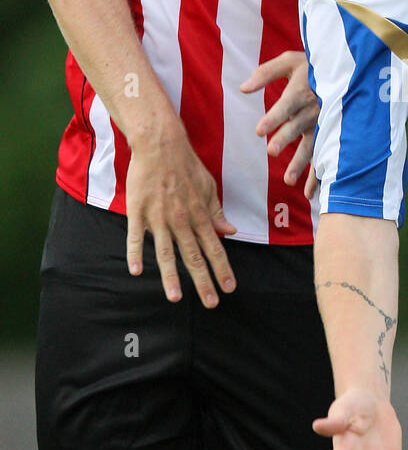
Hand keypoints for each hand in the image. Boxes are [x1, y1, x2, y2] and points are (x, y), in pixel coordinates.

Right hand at [126, 126, 236, 306]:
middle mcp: (181, 220)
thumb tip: (231, 232)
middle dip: (203, 282)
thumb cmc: (186, 166)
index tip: (229, 288)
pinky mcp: (138, 212)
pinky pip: (135, 237)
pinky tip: (136, 271)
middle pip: (193, 257)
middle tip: (211, 303)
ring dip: (171, 277)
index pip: (214, 248)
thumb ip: (217, 212)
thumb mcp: (209, 188)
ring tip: (175, 298)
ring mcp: (158, 218)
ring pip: (165, 253)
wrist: (160, 145)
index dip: (222, 269)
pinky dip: (135, 254)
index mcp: (200, 215)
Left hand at [241, 50, 319, 184]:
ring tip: (287, 181)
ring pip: (312, 146)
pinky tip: (310, 193)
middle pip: (297, 126)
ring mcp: (324, 124)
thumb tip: (243, 88)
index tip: (259, 131)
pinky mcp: (330, 135)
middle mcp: (314, 109)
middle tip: (271, 152)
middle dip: (285, 139)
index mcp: (303, 90)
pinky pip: (325, 156)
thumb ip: (266, 73)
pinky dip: (319, 175)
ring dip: (301, 163)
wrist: (348, 70)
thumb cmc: (312, 65)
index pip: (286, 105)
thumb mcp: (290, 61)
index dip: (274, 118)